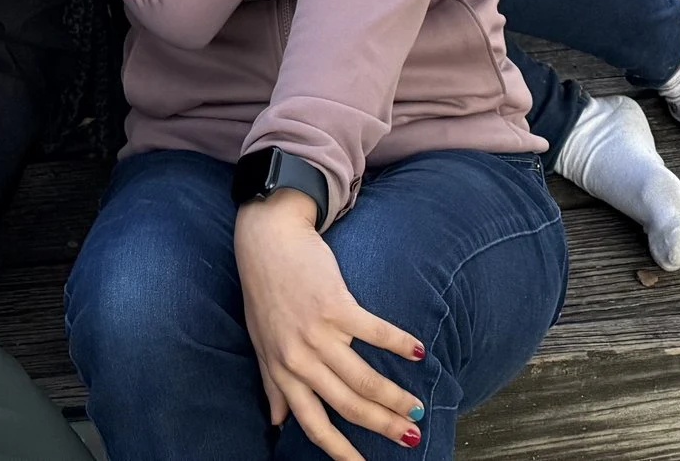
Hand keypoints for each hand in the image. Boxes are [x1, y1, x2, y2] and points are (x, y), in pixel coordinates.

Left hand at [234, 190, 425, 459]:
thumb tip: (278, 423)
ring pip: (364, 378)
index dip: (340, 451)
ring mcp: (316, 332)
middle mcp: (298, 358)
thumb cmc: (264, 292)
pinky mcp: (334, 304)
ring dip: (396, 397)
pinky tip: (418, 351)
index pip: (313, 424)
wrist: (264, 239)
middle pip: (348, 405)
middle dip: (383, 426)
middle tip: (411, 437)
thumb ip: (272, 385)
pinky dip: (398, 343)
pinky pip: (373, 333)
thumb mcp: (261, 343)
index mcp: (281, 372)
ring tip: (418, 407)